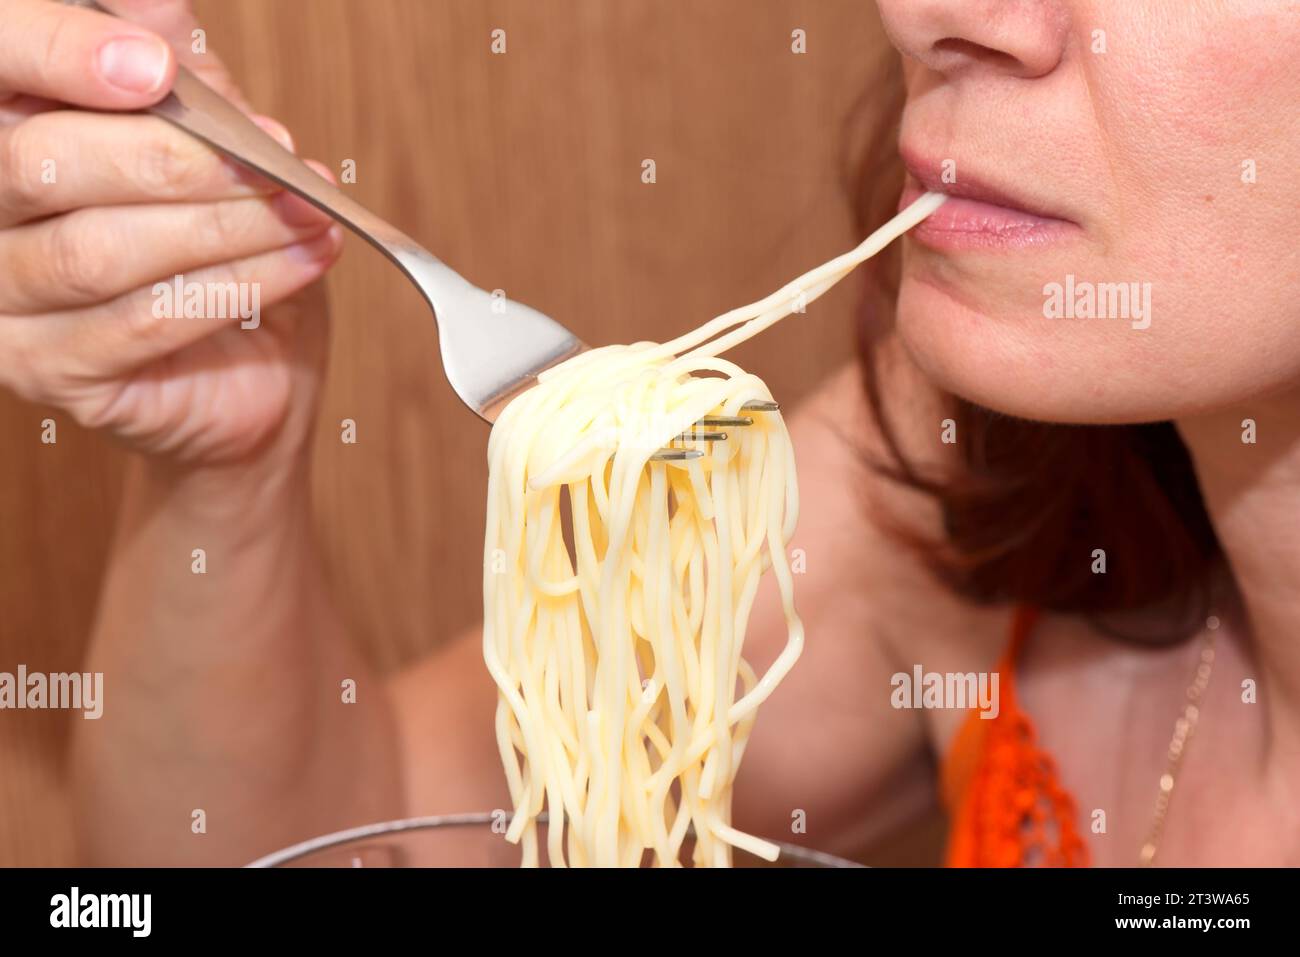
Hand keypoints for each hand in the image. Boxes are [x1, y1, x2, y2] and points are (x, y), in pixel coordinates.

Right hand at [0, 0, 343, 466]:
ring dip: (222, 224)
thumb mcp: (210, 141)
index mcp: (5, 133)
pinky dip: (238, 283)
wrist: (252, 370)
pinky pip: (144, 321)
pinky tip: (305, 259)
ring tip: (306, 211)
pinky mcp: (50, 373)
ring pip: (99, 250)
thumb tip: (159, 6)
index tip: (155, 68)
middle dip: (176, 157)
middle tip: (273, 157)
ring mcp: (4, 302)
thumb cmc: (222, 247)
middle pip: (42, 164)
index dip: (57, 53)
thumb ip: (179, 74)